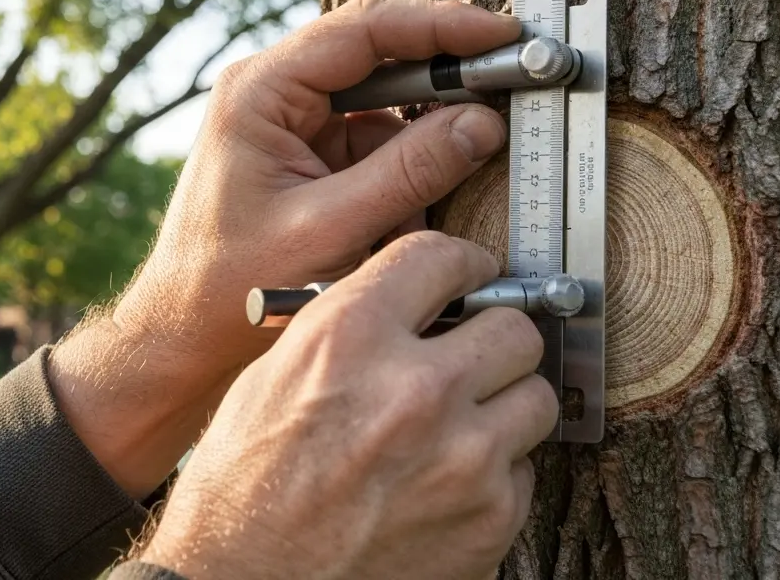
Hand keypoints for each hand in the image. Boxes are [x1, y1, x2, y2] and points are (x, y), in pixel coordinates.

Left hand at [51, 0, 520, 496]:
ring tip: (471, 140)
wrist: (182, 333)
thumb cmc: (232, 286)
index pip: (365, 28)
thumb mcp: (331, 229)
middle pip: (379, 53)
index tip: (502, 34)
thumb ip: (409, 173)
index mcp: (261, 90)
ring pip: (383, 99)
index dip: (442, 26)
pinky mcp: (308, 153)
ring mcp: (291, 121)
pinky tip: (423, 191)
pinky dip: (406, 163)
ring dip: (427, 124)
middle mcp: (273, 91)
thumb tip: (481, 124)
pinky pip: (374, 139)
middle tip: (512, 75)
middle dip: (446, 68)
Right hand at [138, 232, 558, 579]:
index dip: (462, 264)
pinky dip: (494, 475)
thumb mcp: (276, 374)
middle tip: (472, 356)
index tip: (472, 276)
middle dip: (493, 339)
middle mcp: (415, 390)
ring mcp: (462, 459)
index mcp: (352, 338)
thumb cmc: (245, 484)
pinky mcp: (488, 520)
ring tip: (459, 425)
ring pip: (535, 398)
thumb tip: (414, 302)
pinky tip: (445, 483)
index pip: (442, 258)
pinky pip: (523, 472)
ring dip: (502, 406)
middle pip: (514, 328)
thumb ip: (352, 325)